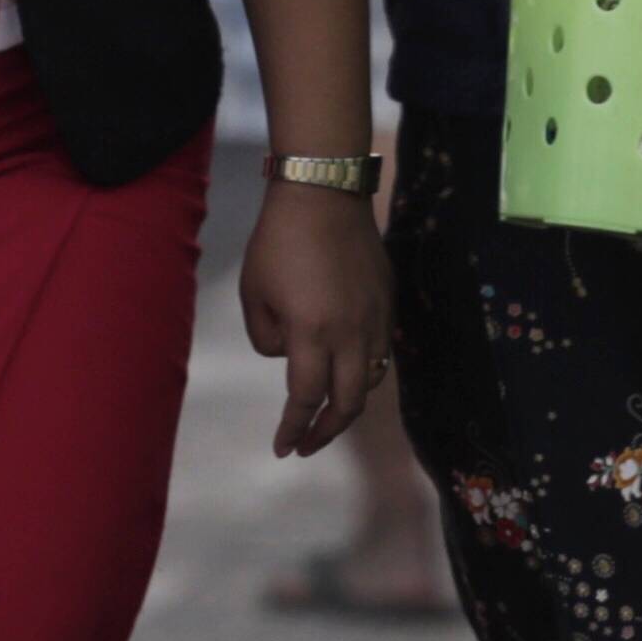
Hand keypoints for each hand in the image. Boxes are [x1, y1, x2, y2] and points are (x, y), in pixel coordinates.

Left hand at [235, 182, 392, 457]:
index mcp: (313, 333)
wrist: (325, 193)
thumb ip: (266, 338)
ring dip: (349, 404)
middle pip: (348, 402)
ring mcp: (376, 317)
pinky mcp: (388, 301)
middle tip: (307, 444)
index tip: (282, 447)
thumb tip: (289, 354)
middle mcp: (352, 333)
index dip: (294, 428)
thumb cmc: (278, 241)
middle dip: (326, 432)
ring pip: (371, 379)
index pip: (307, 399)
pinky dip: (364, 370)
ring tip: (327, 412)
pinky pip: (381, 350)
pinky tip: (346, 368)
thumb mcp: (254, 293)